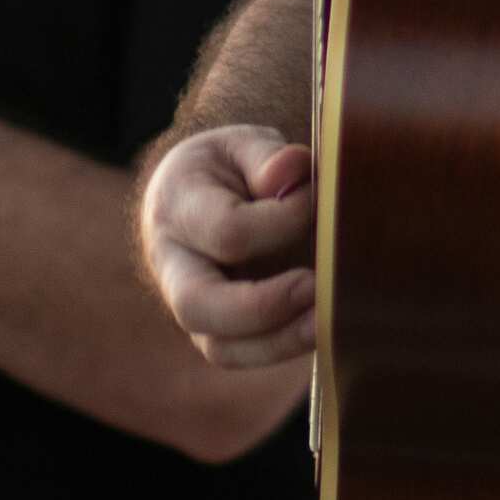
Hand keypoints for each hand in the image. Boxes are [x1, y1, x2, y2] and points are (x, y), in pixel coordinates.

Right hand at [139, 127, 316, 367]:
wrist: (196, 197)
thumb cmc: (227, 169)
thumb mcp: (243, 145)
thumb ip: (266, 156)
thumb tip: (289, 175)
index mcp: (177, 207)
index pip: (226, 231)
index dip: (280, 222)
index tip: (319, 198)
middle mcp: (171, 265)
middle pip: (197, 305)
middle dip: (262, 306)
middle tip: (315, 286)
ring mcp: (190, 305)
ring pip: (220, 346)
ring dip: (278, 342)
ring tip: (327, 320)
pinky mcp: (216, 331)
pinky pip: (243, 355)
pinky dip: (283, 348)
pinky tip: (322, 328)